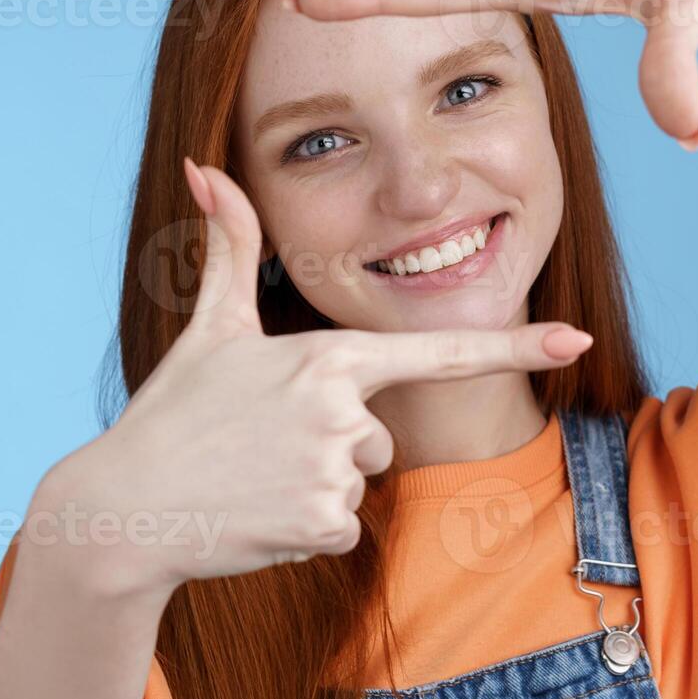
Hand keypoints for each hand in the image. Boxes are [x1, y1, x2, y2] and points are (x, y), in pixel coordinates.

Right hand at [37, 159, 594, 595]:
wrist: (122, 509)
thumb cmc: (170, 414)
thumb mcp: (208, 330)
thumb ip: (229, 249)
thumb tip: (206, 167)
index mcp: (328, 356)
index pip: (438, 349)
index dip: (515, 343)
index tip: (575, 338)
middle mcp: (342, 409)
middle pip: (379, 436)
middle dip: (332, 447)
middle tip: (259, 446)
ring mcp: (335, 469)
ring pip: (360, 485)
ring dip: (314, 489)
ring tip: (251, 478)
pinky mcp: (323, 524)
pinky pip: (342, 530)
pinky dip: (302, 530)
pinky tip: (254, 515)